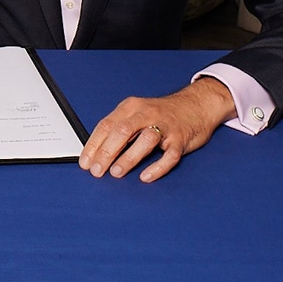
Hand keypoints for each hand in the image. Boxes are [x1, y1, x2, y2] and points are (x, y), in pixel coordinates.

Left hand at [79, 77, 235, 182]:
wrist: (197, 105)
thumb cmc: (162, 114)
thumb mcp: (137, 114)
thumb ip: (119, 129)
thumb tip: (97, 153)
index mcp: (131, 107)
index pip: (107, 125)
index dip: (94, 144)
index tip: (85, 162)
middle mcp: (147, 113)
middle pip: (123, 130)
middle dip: (107, 152)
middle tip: (97, 170)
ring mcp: (165, 126)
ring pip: (146, 140)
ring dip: (129, 157)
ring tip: (116, 172)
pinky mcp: (180, 139)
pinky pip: (169, 155)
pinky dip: (157, 167)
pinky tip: (146, 176)